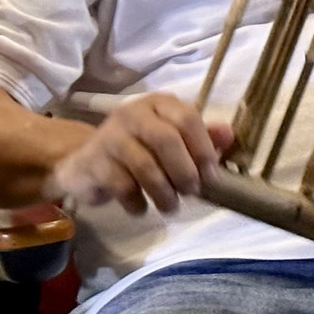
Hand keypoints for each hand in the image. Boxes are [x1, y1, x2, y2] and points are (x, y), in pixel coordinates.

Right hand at [51, 93, 231, 215]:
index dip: (203, 149)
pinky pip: (121, 185)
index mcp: (159, 104)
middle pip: (166, 140)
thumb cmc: (138, 148)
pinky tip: (142, 209)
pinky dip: (137, 202)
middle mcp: (133, 114)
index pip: (187, 118)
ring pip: (145, 166)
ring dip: (164, 192)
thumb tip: (229, 135)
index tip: (212, 176)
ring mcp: (110, 136)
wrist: (84, 160)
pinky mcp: (93, 162)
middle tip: (192, 192)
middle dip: (184, 171)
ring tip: (171, 207)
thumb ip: (201, 135)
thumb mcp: (171, 136)